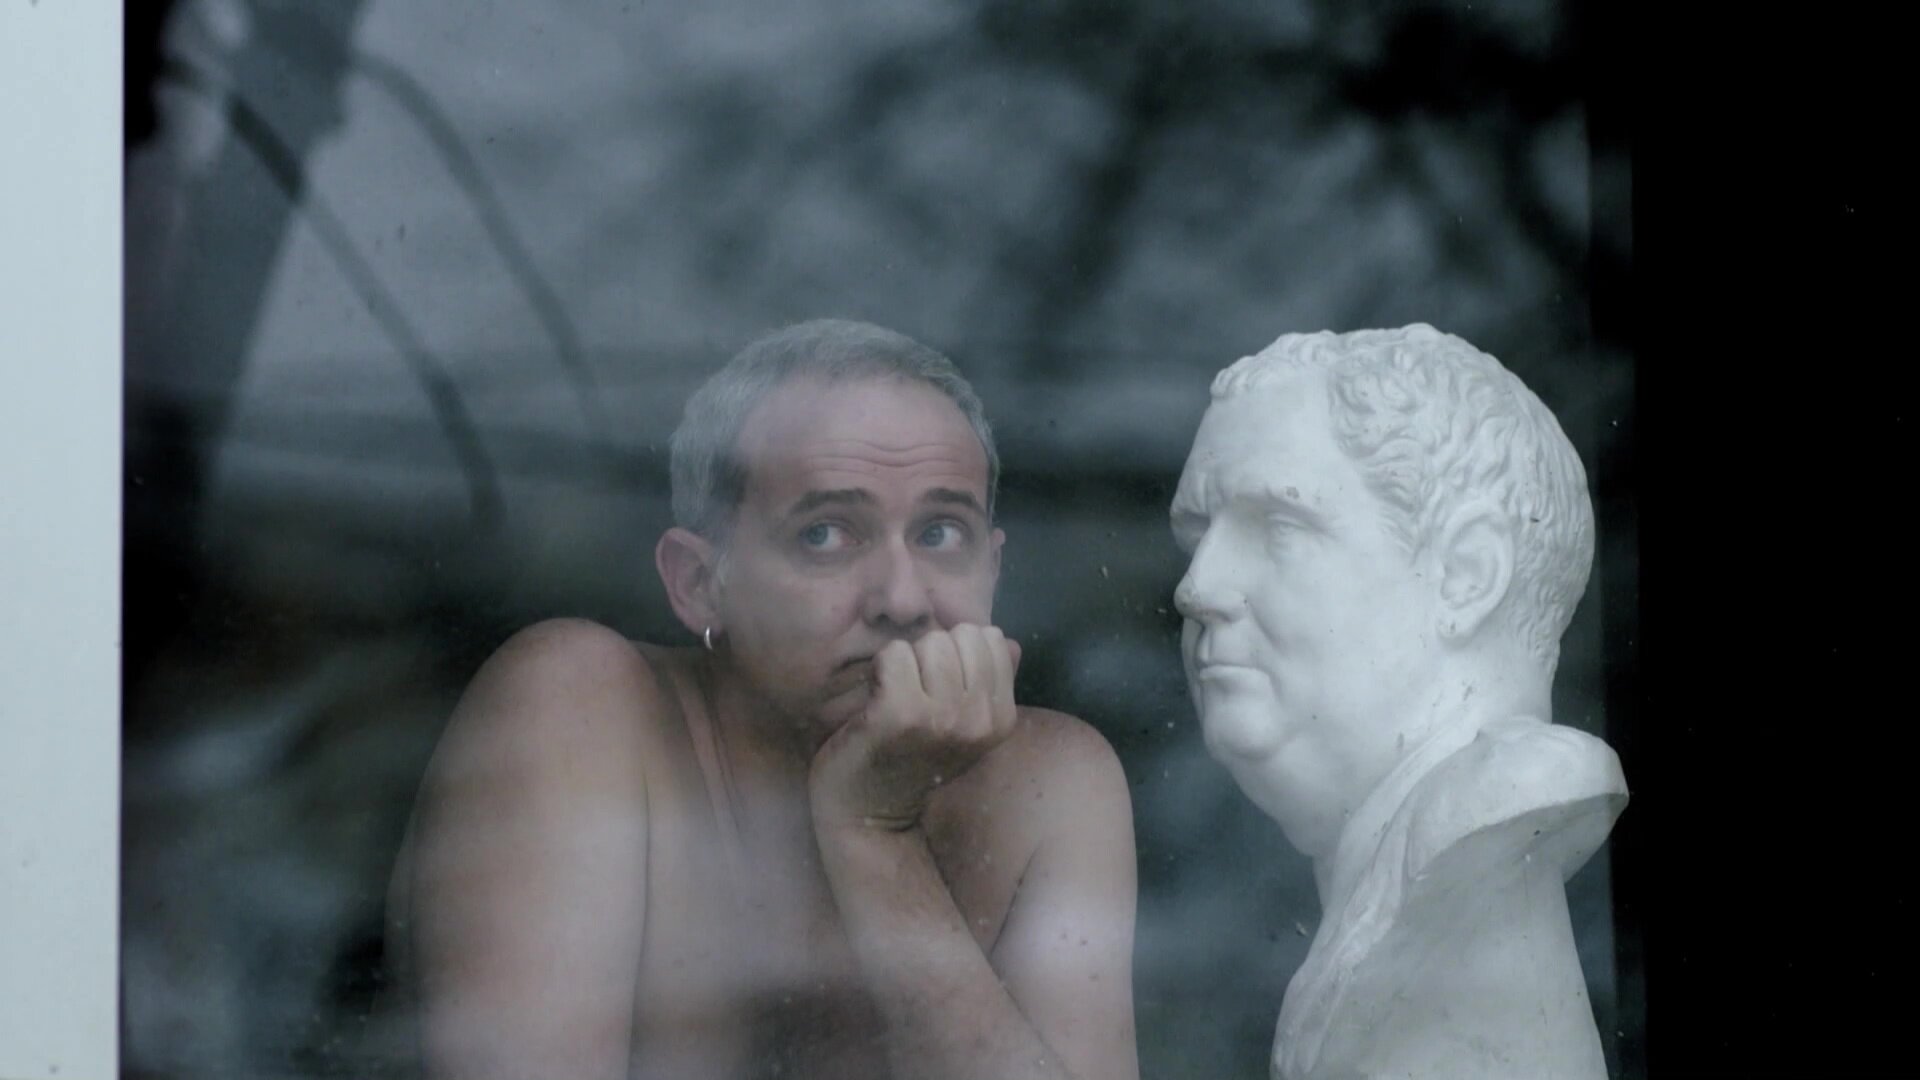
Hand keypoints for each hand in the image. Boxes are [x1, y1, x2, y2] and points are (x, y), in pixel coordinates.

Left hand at [809, 624, 1021, 831]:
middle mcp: (980, 719)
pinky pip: (895, 653)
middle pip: (959, 636)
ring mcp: (942, 718)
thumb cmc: (911, 759)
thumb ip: (991, 681)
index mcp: (1002, 718)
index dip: (958, 652)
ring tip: (896, 699)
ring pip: (929, 642)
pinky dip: (879, 669)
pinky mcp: (900, 714)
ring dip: (905, 662)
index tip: (940, 689)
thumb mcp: (963, 724)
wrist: (869, 813)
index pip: (991, 638)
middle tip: (915, 694)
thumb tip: (1012, 643)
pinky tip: (876, 700)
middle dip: (932, 654)